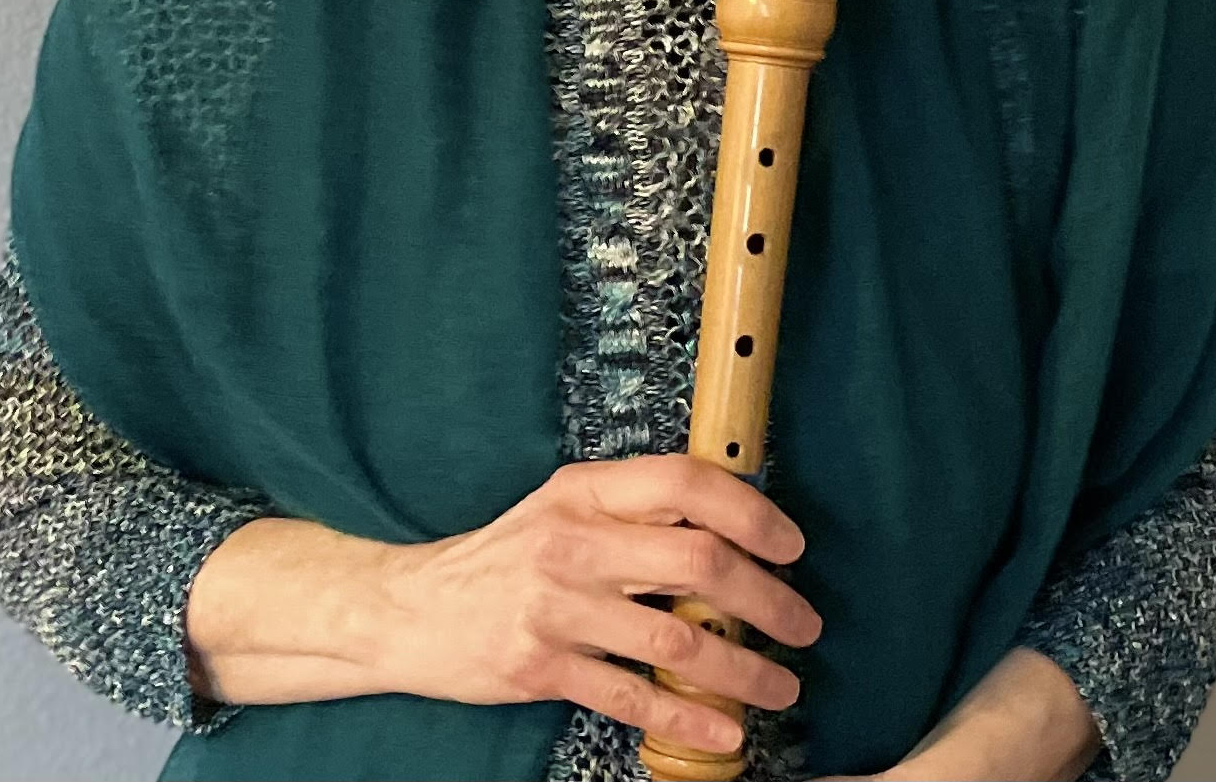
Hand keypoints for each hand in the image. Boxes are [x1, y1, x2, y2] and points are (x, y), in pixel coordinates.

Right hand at [368, 452, 823, 757]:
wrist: (411, 611)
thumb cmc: (504, 557)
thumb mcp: (562, 509)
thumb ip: (631, 511)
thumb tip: (728, 522)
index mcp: (585, 490)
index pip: (684, 483)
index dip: (750, 511)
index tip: (791, 545)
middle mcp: (573, 540)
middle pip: (696, 559)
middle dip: (766, 596)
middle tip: (803, 622)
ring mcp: (556, 605)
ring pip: (675, 636)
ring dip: (743, 667)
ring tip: (782, 685)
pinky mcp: (541, 666)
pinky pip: (632, 696)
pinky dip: (688, 718)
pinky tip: (726, 733)